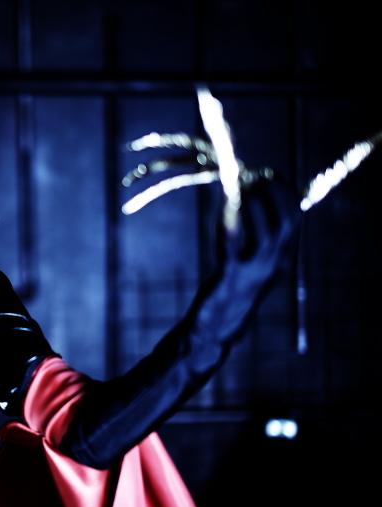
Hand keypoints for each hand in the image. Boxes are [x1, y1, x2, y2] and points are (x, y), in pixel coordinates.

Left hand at [191, 177, 301, 345]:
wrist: (214, 330)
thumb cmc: (229, 293)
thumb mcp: (250, 264)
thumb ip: (255, 239)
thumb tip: (248, 200)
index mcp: (283, 259)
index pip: (295, 217)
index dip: (283, 191)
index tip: (266, 172)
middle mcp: (276, 265)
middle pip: (288, 221)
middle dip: (273, 192)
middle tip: (252, 174)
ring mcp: (256, 273)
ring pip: (267, 232)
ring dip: (254, 205)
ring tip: (238, 187)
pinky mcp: (231, 278)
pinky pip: (232, 245)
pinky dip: (227, 223)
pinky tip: (220, 208)